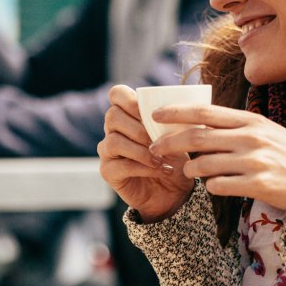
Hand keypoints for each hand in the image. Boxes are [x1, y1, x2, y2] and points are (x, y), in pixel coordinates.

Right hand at [97, 85, 193, 221]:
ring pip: (114, 141)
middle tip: (159, 141)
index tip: (151, 113)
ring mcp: (107, 151)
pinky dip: (144, 167)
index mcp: (127, 114)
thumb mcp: (178, 135)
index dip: (130, 99)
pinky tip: (161, 169)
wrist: (175, 191)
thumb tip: (173, 109)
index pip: (116, 94)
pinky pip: (121, 165)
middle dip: (139, 129)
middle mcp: (112, 130)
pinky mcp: (108, 172)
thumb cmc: (174, 157)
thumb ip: (171, 120)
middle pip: (112, 116)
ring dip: (142, 150)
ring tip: (162, 158)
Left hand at [148, 102, 285, 242]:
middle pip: (197, 137)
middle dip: (169, 143)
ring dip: (188, 169)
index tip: (154, 115)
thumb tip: (200, 122)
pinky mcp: (259, 184)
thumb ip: (236, 127)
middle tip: (154, 149)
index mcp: (250, 120)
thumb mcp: (265, 132)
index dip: (176, 113)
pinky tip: (212, 186)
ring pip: (204, 164)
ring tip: (185, 172)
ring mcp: (255, 160)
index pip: (204, 112)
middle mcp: (251, 137)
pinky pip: (220, 185)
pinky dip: (210, 186)